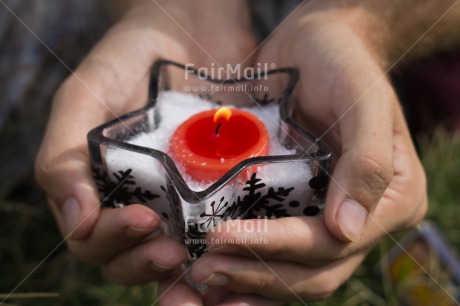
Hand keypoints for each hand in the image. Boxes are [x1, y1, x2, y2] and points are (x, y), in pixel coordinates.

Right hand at [35, 0, 254, 285]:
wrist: (191, 27)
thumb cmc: (130, 58)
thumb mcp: (85, 97)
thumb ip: (64, 155)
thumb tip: (76, 222)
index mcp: (100, 188)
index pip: (94, 238)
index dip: (112, 241)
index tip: (143, 221)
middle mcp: (139, 200)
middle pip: (132, 258)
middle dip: (146, 262)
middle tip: (172, 252)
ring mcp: (181, 197)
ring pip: (176, 255)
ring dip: (187, 269)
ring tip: (205, 260)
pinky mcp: (220, 187)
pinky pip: (220, 227)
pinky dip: (225, 246)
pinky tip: (239, 246)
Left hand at [162, 2, 427, 303]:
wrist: (318, 46)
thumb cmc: (344, 63)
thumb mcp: (364, 100)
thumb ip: (365, 162)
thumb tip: (346, 231)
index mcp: (391, 201)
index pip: (331, 243)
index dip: (277, 247)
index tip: (222, 237)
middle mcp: (362, 220)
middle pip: (312, 271)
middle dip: (256, 275)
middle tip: (203, 270)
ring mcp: (328, 217)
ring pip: (292, 273)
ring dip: (246, 283)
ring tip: (201, 278)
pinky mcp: (299, 209)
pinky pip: (275, 252)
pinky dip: (245, 265)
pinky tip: (212, 272)